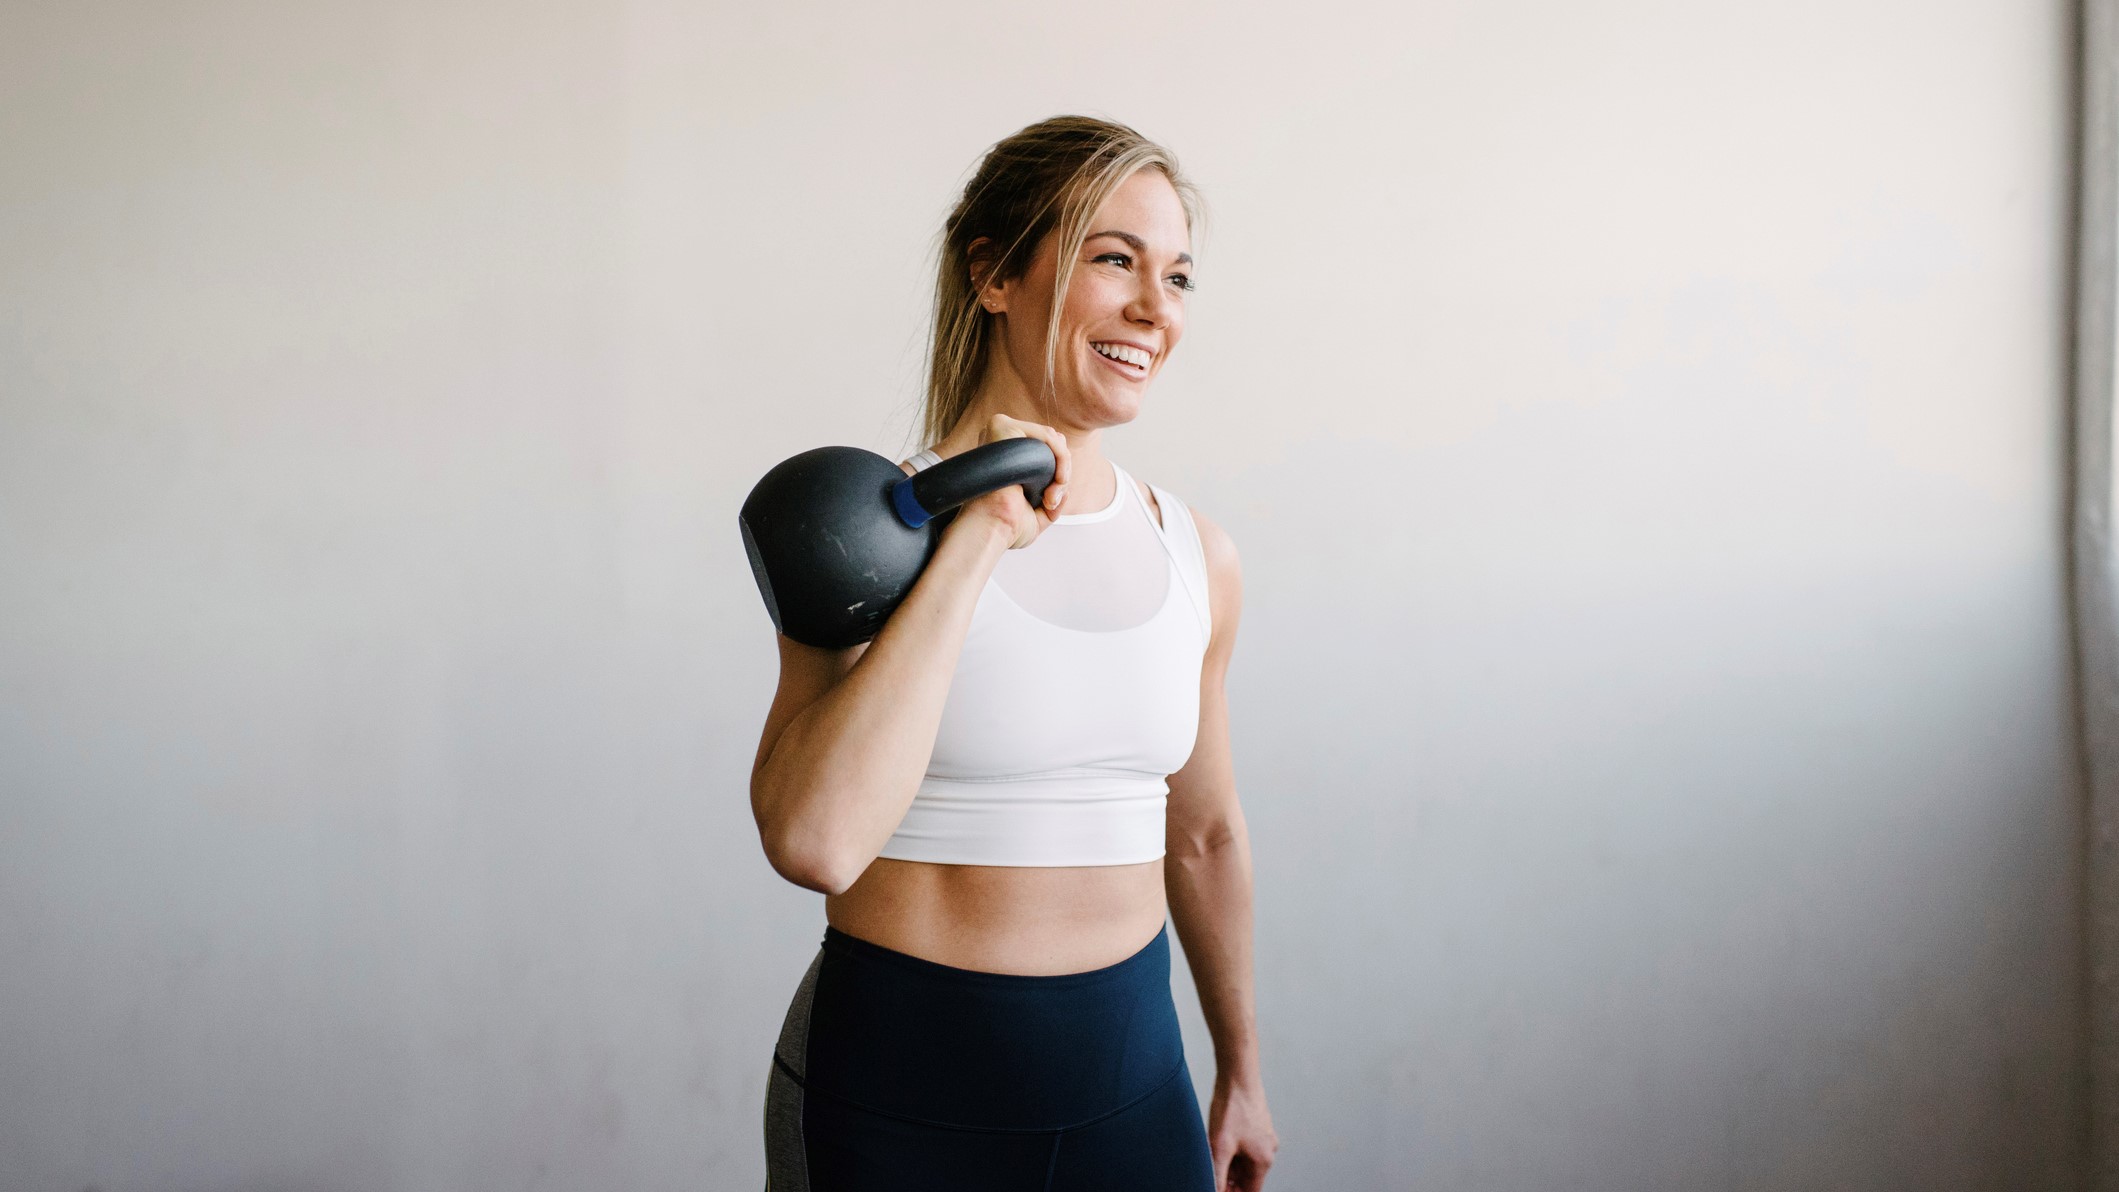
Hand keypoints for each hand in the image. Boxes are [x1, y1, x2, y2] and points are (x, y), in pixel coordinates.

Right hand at [950, 413, 1072, 550]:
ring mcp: (1000, 430)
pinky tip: (1058, 480)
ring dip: (1063, 469)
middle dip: (1062, 472)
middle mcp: (1000, 440)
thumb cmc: (1006, 527)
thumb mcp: (1036, 516)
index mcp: (1004, 456)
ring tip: (1051, 496)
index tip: (1050, 503)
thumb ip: (1052, 500)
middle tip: (1051, 500)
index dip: (1057, 473)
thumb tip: (1065, 489)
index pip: (1043, 449)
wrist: (992, 527)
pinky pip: (1048, 436)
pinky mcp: (1004, 426)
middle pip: (1051, 441)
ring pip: (1053, 439)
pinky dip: (1061, 458)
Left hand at [1209, 1074, 1278, 1191]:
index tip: (1219, 1190)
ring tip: (1211, 1156)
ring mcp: (1264, 1137)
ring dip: (1230, 1164)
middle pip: (1248, 1177)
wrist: (1238, 1076)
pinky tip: (1217, 1143)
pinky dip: (1233, 1151)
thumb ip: (1217, 1175)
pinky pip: (1246, 1147)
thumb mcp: (1219, 1147)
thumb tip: (1215, 1190)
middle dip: (1230, 1180)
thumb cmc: (1232, 1108)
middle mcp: (1268, 1150)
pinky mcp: (1257, 1126)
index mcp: (1263, 1159)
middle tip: (1210, 1175)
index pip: (1251, 1190)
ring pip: (1246, 1161)